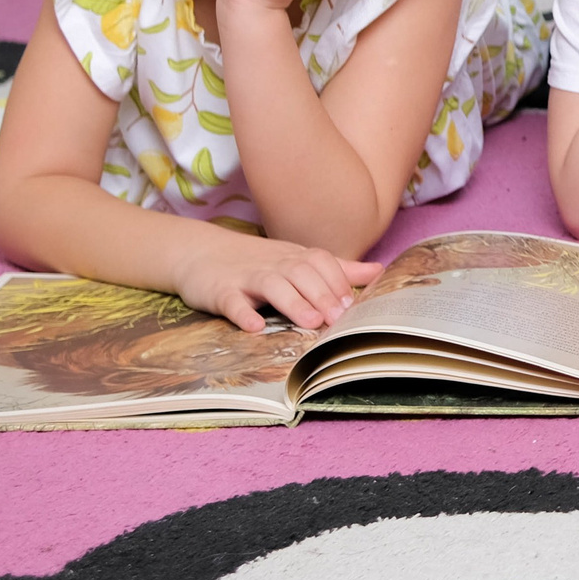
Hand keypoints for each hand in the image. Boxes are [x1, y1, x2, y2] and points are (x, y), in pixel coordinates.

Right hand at [174, 229, 383, 330]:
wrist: (199, 253)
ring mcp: (245, 277)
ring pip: (272, 286)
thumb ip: (337, 269)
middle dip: (323, 295)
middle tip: (338, 319)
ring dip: (293, 303)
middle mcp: (273, 264)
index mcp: (294, 258)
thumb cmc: (257, 262)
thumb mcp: (297, 260)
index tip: (353, 306)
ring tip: (311, 321)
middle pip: (302, 274)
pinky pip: (232, 301)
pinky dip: (244, 313)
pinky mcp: (220, 291)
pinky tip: (255, 327)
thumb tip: (379, 270)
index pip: (322, 263)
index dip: (338, 282)